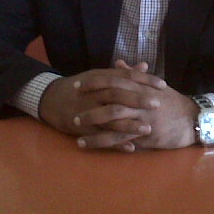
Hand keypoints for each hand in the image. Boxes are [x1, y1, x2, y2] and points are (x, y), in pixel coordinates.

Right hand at [39, 65, 165, 149]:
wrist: (51, 98)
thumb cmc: (82, 86)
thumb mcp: (101, 75)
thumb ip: (124, 73)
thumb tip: (145, 66)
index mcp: (102, 78)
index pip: (126, 76)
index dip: (144, 80)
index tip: (162, 85)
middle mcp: (95, 93)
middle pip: (118, 94)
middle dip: (138, 99)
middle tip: (157, 104)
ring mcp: (88, 110)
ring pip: (110, 117)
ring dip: (129, 124)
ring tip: (148, 129)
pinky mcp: (83, 128)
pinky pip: (101, 136)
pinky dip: (116, 143)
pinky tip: (131, 147)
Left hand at [76, 61, 198, 150]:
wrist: (193, 120)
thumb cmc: (173, 102)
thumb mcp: (155, 85)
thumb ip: (134, 74)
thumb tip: (118, 63)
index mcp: (141, 87)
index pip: (114, 81)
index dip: (94, 83)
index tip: (78, 86)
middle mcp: (140, 101)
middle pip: (110, 100)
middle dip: (89, 104)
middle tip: (72, 108)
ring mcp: (142, 119)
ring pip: (112, 121)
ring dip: (92, 124)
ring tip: (75, 128)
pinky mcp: (144, 136)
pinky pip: (119, 139)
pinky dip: (102, 142)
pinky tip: (87, 144)